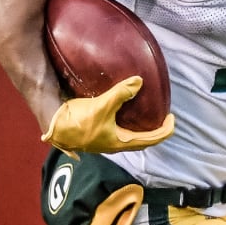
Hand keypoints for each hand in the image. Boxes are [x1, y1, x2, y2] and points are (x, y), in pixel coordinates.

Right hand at [41, 76, 174, 158]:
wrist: (52, 123)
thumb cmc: (77, 120)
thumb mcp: (102, 106)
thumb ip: (121, 94)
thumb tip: (139, 82)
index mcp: (119, 142)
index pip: (150, 140)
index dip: (164, 131)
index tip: (173, 119)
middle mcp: (113, 143)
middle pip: (140, 139)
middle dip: (154, 129)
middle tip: (162, 115)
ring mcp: (104, 138)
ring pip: (128, 134)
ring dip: (139, 125)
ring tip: (144, 111)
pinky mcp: (95, 130)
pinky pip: (117, 127)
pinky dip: (125, 119)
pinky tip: (122, 108)